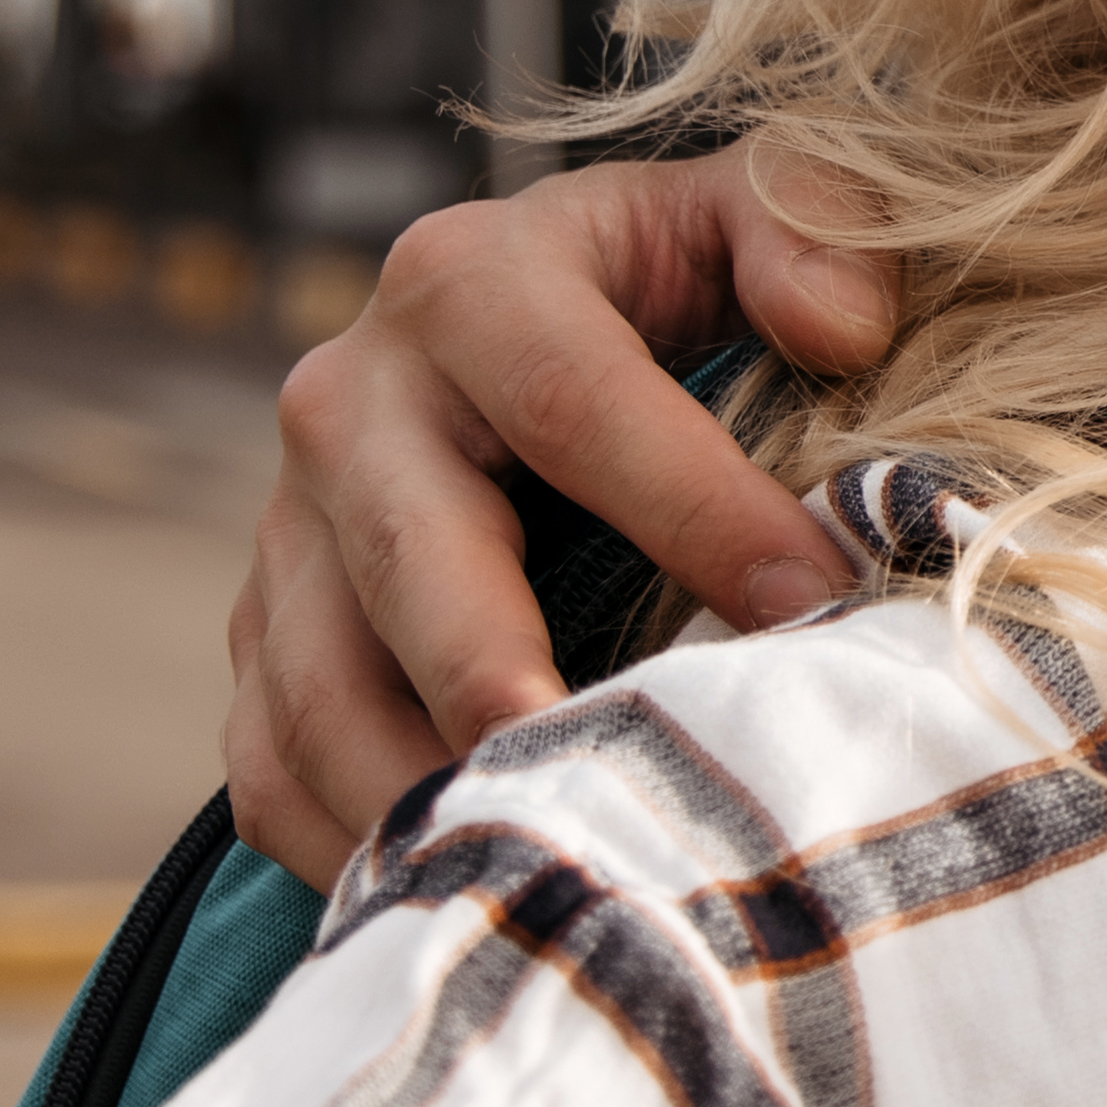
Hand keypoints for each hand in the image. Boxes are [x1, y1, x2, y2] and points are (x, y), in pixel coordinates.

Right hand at [225, 153, 901, 878]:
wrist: (514, 334)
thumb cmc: (667, 287)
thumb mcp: (743, 215)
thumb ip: (815, 225)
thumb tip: (843, 324)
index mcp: (470, 282)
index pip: (571, 396)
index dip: (694, 504)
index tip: (815, 603)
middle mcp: (350, 400)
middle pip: (415, 559)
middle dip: (510, 678)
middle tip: (612, 778)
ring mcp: (287, 531)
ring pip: (322, 687)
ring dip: (425, 790)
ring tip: (553, 867)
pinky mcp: (263, 638)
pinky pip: (274, 763)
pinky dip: (353, 843)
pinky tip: (471, 891)